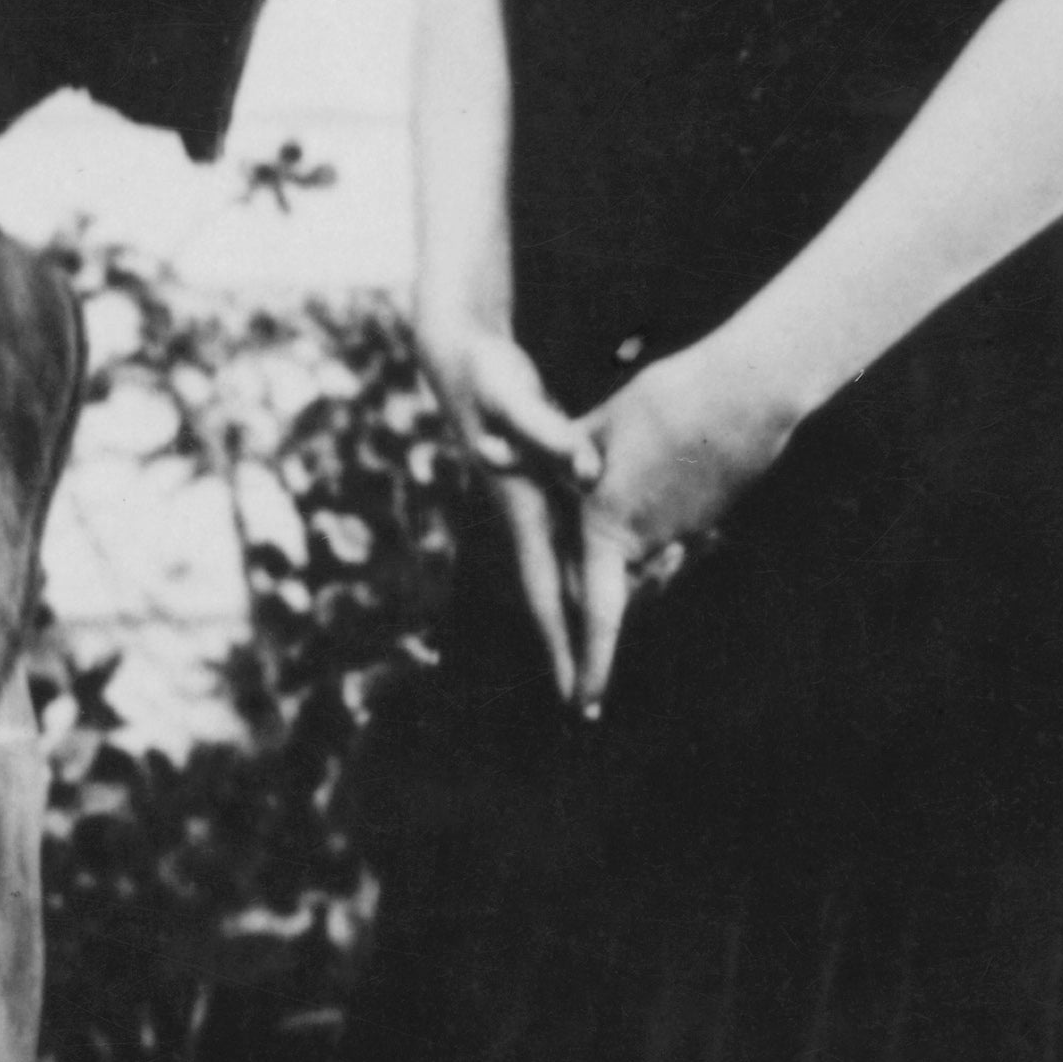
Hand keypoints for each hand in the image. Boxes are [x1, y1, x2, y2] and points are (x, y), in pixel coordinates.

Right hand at [418, 312, 599, 697]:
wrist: (458, 356)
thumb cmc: (487, 375)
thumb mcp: (516, 400)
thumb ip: (550, 434)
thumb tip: (585, 470)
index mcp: (521, 509)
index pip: (545, 590)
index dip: (563, 644)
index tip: (575, 693)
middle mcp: (525, 517)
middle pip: (552, 596)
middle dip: (569, 649)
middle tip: (587, 705)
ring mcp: (532, 504)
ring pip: (561, 572)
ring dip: (577, 615)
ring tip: (594, 662)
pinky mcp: (541, 486)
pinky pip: (568, 542)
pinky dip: (583, 571)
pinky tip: (604, 580)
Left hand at [566, 329, 801, 716]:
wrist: (748, 393)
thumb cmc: (666, 402)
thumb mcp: (600, 424)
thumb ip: (544, 449)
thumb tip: (486, 453)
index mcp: (610, 524)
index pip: (598, 612)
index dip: (590, 662)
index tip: (584, 705)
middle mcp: (646, 537)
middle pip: (618, 590)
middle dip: (602, 633)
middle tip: (587, 683)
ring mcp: (681, 528)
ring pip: (643, 559)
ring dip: (631, 560)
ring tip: (614, 533)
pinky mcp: (703, 513)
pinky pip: (666, 532)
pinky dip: (651, 522)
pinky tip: (659, 484)